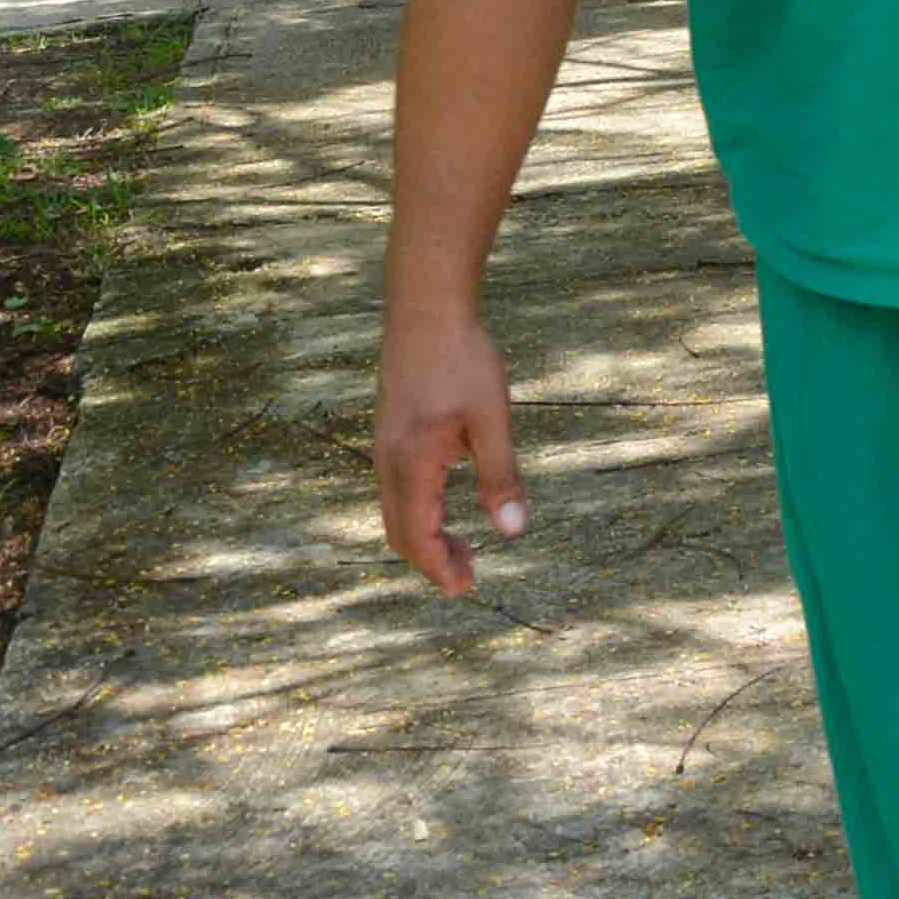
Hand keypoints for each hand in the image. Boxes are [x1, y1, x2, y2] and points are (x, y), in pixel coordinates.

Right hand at [375, 300, 524, 596]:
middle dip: (431, 559)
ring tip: (464, 547)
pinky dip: (418, 511)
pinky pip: (396, 489)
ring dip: (425, 536)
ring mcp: (384, 447)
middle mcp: (388, 462)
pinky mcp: (389, 434)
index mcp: (411, 465)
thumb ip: (501, 476)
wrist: (425, 310)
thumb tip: (514, 531)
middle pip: (399, 531)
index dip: (440, 567)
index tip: (467, 588)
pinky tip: (448, 503)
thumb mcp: (491, 418)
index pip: (418, 535)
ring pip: (395, 511)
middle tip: (470, 575)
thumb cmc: (463, 360)